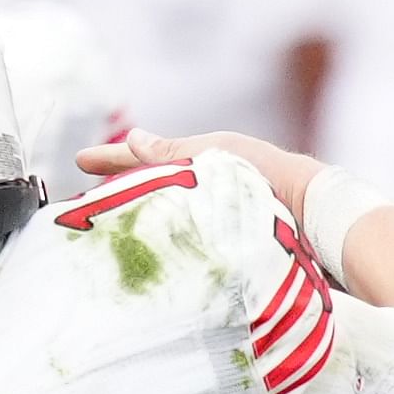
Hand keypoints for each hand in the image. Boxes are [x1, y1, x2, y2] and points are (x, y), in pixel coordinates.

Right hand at [76, 127, 313, 218]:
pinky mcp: (227, 240)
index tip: (80, 162)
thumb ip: (173, 152)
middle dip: (121, 192)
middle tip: (87, 201)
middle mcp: (207, 187)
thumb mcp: (215, 157)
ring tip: (108, 231)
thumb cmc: (269, 178)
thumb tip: (134, 138)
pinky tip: (152, 254)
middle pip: (153, 187)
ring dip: (140, 220)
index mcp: (200, 161)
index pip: (145, 157)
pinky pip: (186, 237)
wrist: (313, 215)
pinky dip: (166, 240)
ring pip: (168, 214)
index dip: (112, 160)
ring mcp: (216, 214)